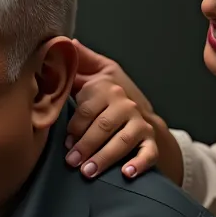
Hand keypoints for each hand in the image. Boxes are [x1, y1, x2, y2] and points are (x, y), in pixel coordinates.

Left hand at [65, 41, 158, 179]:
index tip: (65, 142)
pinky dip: (138, 163)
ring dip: (105, 157)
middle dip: (86, 144)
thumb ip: (81, 62)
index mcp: (108, 89)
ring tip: (88, 172)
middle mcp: (125, 105)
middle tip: (71, 162)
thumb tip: (64, 42)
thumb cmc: (113, 97)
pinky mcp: (151, 142)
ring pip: (122, 141)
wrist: (144, 116)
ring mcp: (140, 124)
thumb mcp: (98, 74)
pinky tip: (127, 173)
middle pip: (104, 126)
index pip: (87, 109)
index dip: (75, 127)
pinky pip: (148, 153)